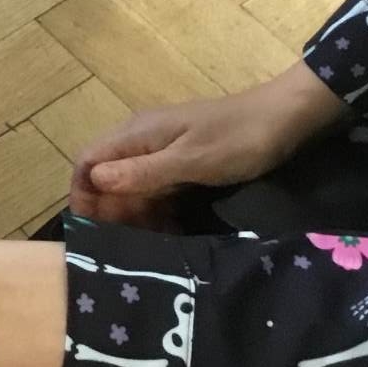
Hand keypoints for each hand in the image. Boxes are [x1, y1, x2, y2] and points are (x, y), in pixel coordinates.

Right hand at [70, 65, 343, 222]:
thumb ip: (142, 173)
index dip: (82, 195)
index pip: (88, 162)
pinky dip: (155, 209)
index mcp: (137, 134)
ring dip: (133, 213)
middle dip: (109, 211)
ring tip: (145, 245)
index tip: (90, 229)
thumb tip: (95, 182)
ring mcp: (162, 150)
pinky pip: (155, 188)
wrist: (285, 119)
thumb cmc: (237, 139)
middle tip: (120, 247)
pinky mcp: (182, 161)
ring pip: (131, 185)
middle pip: (107, 177)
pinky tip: (168, 231)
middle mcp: (142, 140)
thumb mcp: (190, 161)